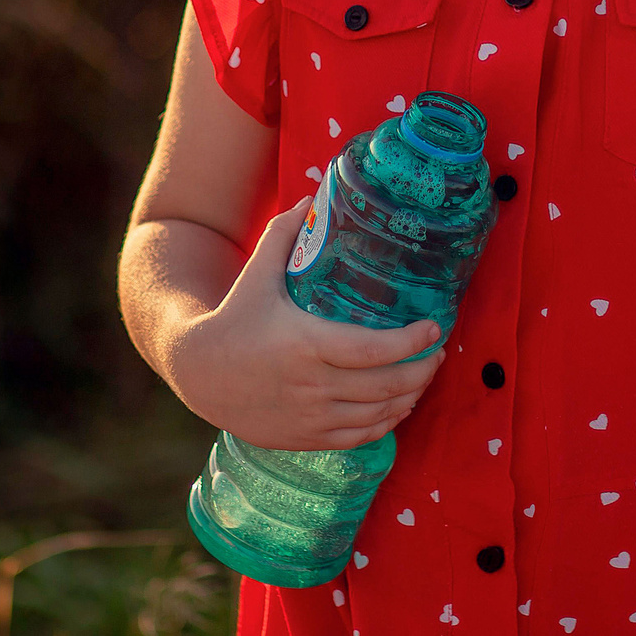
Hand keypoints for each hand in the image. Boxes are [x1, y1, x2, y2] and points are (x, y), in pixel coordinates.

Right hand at [165, 197, 445, 450]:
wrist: (198, 372)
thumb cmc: (233, 318)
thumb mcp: (257, 274)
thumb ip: (284, 235)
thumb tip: (311, 198)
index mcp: (306, 344)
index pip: (373, 350)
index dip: (411, 343)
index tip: (434, 328)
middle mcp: (312, 386)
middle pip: (385, 386)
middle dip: (422, 370)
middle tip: (437, 352)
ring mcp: (310, 417)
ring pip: (377, 415)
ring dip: (410, 397)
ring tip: (424, 376)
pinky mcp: (305, 437)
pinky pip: (358, 438)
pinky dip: (385, 423)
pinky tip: (397, 406)